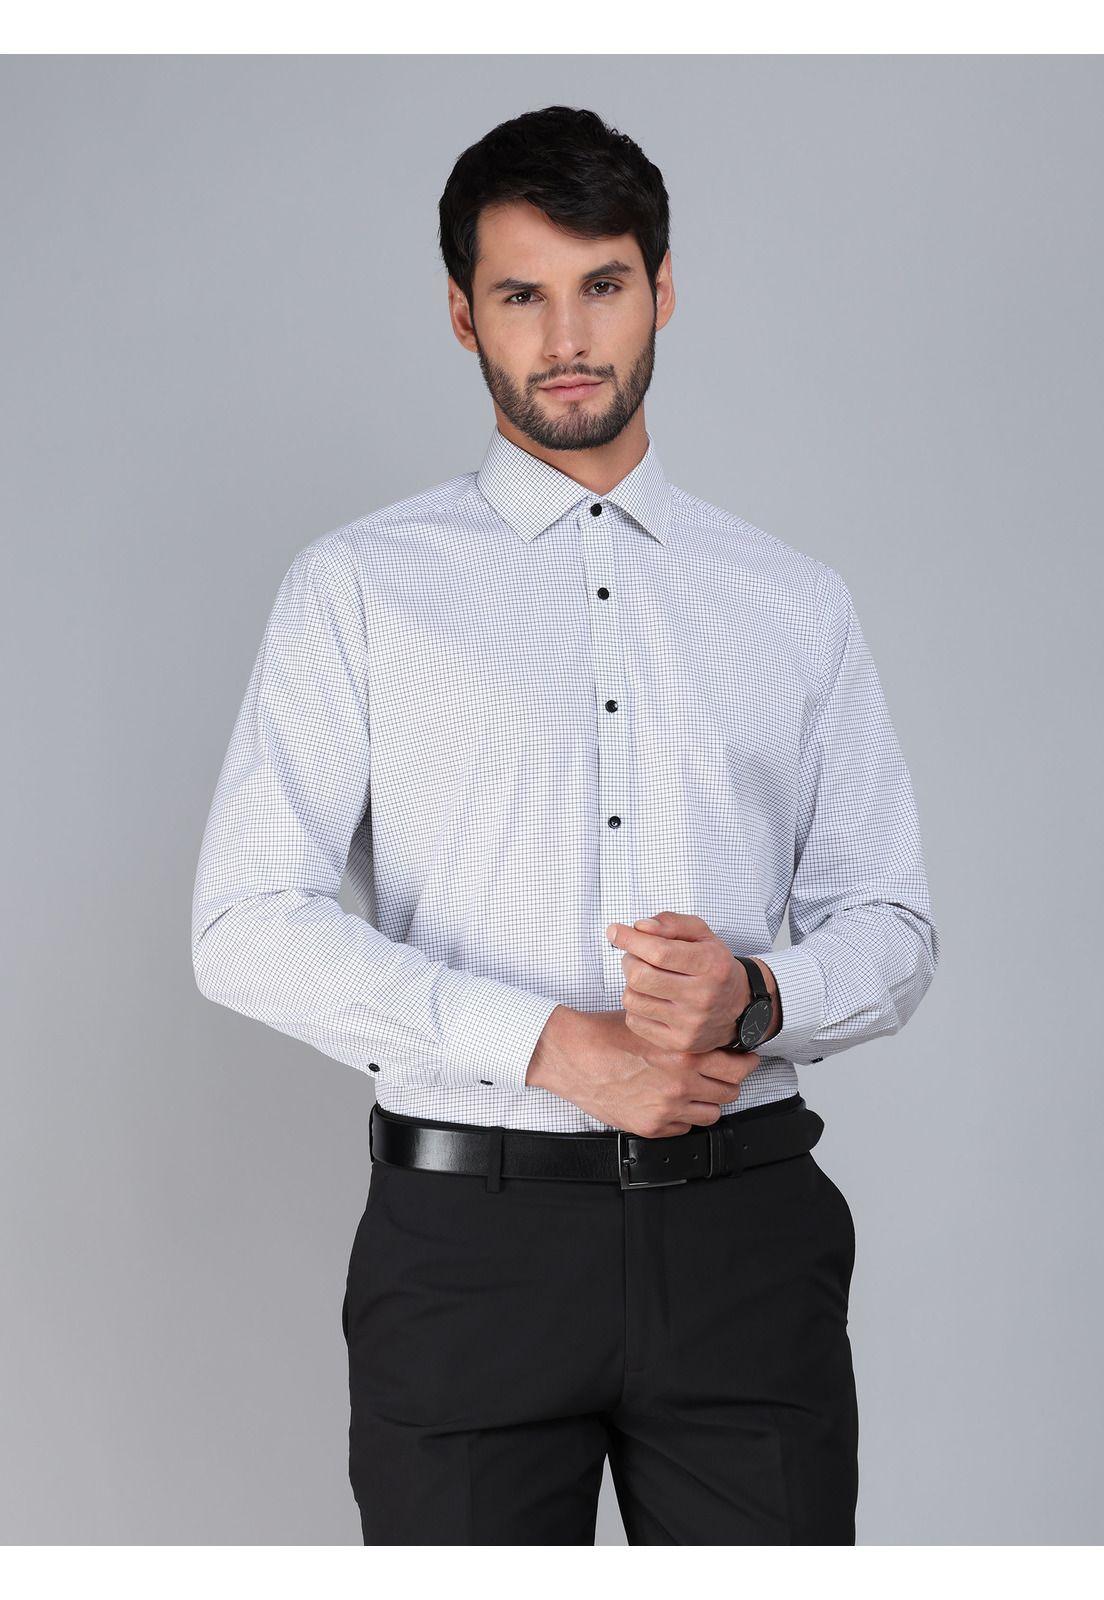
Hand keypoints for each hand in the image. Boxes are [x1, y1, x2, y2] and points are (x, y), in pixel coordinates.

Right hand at [527, 1005, 760, 1137]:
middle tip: (721, 1075)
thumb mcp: (654, 1025)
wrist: (573, 1056)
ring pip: (711, 1114)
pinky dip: (683, 1117)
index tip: (745, 1061)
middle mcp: (680, 1084)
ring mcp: (667, 1109)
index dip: (745, 1064)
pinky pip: (685, 1128)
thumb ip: (686, 1037)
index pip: (737, 1067)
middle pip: (729, 1093)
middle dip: (728, 1083)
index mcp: (684, 1054)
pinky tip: (671, 1102)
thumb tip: (715, 1043)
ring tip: (695, 1090)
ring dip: (708, 1102)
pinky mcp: (651, 1127)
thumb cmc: (608, 1034)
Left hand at [606, 910, 775, 1054]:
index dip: (630, 939)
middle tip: (636, 957)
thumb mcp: (702, 935)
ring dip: (632, 985)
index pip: (659, 952)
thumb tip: (639, 928)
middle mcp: (702, 996)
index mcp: (710, 964)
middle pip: (640, 976)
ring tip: (648, 980)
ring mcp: (690, 1024)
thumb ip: (671, 923)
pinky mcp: (678, 1043)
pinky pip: (634, 1021)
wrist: (740, 1008)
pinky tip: (652, 1000)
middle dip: (629, 960)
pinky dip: (636, 1007)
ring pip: (632, 999)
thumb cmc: (714, 966)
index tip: (615, 931)